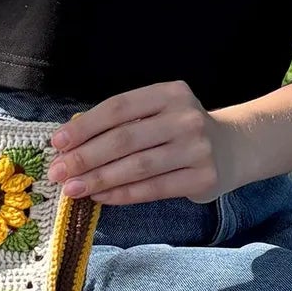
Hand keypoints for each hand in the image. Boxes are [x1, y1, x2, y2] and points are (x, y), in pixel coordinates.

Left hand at [44, 79, 239, 205]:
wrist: (234, 147)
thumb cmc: (180, 130)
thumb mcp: (157, 112)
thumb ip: (121, 123)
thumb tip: (70, 145)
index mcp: (169, 93)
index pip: (118, 108)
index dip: (84, 126)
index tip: (57, 143)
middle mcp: (185, 118)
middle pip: (124, 139)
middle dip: (85, 157)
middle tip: (57, 171)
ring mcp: (197, 148)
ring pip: (136, 167)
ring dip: (99, 179)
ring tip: (73, 188)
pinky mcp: (202, 178)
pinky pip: (153, 189)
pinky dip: (122, 194)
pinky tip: (101, 197)